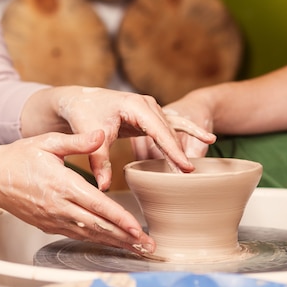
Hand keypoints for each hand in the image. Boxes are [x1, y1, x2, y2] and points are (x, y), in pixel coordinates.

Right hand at [0, 130, 154, 252]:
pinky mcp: (49, 225)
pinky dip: (98, 241)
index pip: (97, 206)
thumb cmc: (19, 157)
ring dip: (115, 243)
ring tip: (137, 249)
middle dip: (125, 238)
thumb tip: (101, 134)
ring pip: (90, 235)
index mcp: (62, 185)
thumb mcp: (47, 142)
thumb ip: (77, 141)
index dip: (119, 219)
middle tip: (148, 246)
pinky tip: (113, 244)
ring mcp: (54, 219)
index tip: (138, 228)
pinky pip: (78, 236)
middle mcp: (59, 207)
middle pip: (98, 227)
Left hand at [47, 87, 214, 188]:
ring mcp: (151, 110)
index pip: (159, 130)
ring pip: (170, 131)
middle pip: (169, 131)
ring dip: (180, 149)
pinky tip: (207, 140)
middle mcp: (148, 105)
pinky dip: (187, 135)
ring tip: (189, 169)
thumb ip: (99, 160)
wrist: (79, 99)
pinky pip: (171, 128)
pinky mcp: (150, 117)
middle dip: (179, 152)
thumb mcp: (90, 134)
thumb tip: (103, 187)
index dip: (173, 150)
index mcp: (136, 105)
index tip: (185, 166)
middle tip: (189, 174)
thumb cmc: (84, 112)